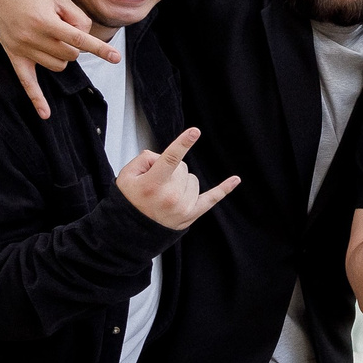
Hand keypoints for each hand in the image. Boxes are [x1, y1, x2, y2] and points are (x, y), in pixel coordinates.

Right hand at [0, 0, 117, 120]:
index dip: (100, 49)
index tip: (116, 57)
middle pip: (70, 55)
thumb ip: (77, 18)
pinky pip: (26, 82)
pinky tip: (45, 115)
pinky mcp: (13, 54)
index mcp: (45, 21)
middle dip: (75, 45)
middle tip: (64, 27)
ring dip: (63, 56)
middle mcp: (32, 37)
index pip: (79, 40)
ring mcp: (21, 48)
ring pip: (57, 66)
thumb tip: (84, 40)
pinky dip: (36, 98)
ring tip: (53, 37)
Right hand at [116, 127, 238, 228]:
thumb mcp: (127, 175)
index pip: (170, 159)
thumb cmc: (130, 201)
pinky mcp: (192, 214)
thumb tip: (163, 157)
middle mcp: (170, 196)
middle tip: (156, 183)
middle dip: (171, 170)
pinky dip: (224, 189)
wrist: (132, 230)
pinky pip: (212, 198)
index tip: (195, 132)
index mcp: (153, 184)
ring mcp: (183, 207)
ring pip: (193, 179)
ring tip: (166, 193)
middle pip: (182, 168)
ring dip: (182, 181)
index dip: (183, 144)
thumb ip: (145, 159)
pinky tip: (235, 179)